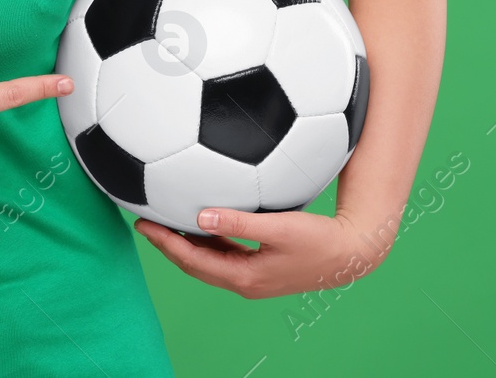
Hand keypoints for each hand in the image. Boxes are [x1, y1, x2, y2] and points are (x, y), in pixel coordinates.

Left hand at [133, 208, 389, 298]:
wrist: (351, 254)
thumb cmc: (318, 240)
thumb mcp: (278, 228)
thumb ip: (239, 222)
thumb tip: (201, 215)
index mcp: (244, 276)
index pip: (193, 261)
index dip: (166, 243)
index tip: (144, 224)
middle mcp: (244, 281)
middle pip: (195, 264)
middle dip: (168, 244)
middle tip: (145, 222)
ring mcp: (253, 276)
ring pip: (208, 261)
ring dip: (186, 243)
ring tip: (166, 222)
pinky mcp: (262, 267)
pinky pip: (225, 255)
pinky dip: (208, 241)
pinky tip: (202, 223)